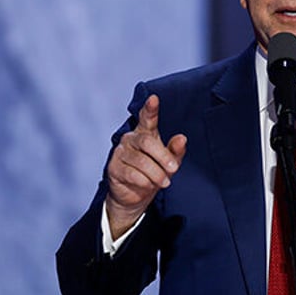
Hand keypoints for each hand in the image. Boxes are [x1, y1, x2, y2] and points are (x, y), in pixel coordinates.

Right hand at [105, 94, 185, 238]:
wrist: (136, 196)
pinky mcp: (113, 168)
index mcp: (145, 133)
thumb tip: (182, 138)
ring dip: (156, 174)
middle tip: (174, 169)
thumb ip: (176, 151)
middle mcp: (130, 139)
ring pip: (141, 161)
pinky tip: (148, 185)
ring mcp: (120, 152)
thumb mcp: (169, 162)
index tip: (154, 99)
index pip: (147, 118)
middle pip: (147, 142)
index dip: (150, 109)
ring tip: (164, 182)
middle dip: (163, 157)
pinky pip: (132, 174)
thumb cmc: (154, 173)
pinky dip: (144, 181)